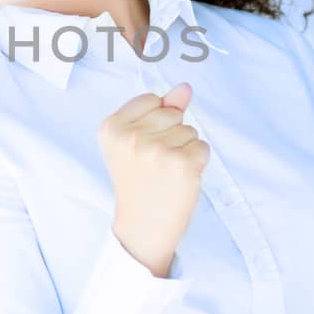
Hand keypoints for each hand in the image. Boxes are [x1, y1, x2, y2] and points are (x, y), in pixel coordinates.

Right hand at [98, 84, 208, 277]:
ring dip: (184, 149)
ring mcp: (158, 150)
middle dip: (170, 134)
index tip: (141, 148)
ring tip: (165, 173)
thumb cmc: (139, 182)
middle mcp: (131, 136)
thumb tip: (185, 88)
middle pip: (172, 113)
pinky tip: (179, 179)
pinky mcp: (183, 163)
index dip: (154, 123)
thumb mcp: (136, 142)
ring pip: (189, 130)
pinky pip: (202, 147)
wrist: (143, 226)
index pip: (151, 99)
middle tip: (154, 164)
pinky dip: (197, 162)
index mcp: (111, 127)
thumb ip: (160, 109)